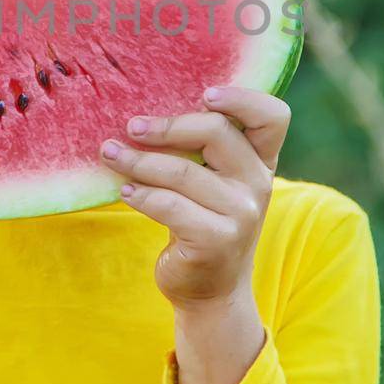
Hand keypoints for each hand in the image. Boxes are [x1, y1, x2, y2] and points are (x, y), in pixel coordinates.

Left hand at [98, 85, 289, 311]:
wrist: (210, 289)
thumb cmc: (203, 221)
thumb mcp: (214, 182)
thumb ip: (201, 148)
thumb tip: (144, 109)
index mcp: (261, 161)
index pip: (273, 116)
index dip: (242, 98)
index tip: (204, 94)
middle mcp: (258, 183)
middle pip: (216, 131)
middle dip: (167, 126)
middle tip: (131, 126)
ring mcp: (241, 213)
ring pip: (182, 171)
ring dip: (138, 161)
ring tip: (110, 154)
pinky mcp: (216, 239)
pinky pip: (169, 205)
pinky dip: (140, 195)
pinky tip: (124, 192)